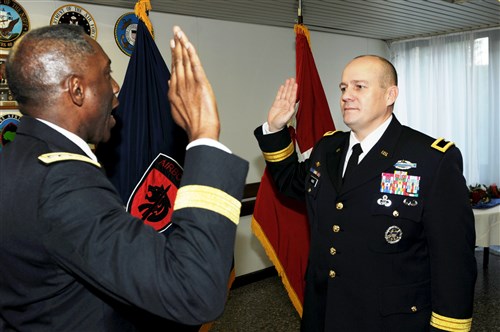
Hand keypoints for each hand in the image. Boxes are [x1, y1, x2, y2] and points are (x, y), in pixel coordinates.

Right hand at [168, 26, 219, 141]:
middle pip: (177, 61)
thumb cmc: (191, 126)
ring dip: (182, 45)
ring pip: (184, 60)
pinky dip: (191, 53)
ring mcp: (189, 83)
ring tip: (180, 33)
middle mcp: (180, 85)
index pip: (174, 70)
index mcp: (174, 92)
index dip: (173, 56)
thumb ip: (174, 96)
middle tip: (175, 33)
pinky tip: (188, 44)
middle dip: (176, 45)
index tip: (173, 46)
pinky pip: (195, 65)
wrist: (200, 132)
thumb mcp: (177, 111)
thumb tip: (171, 85)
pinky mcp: (200, 83)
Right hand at [267, 78, 297, 131]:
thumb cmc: (280, 124)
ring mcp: (281, 103)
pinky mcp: (276, 104)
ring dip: (286, 86)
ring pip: (284, 93)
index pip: (293, 96)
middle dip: (291, 86)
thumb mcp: (286, 118)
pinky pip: (279, 95)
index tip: (295, 84)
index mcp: (290, 107)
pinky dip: (280, 91)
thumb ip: (290, 111)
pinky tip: (282, 86)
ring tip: (288, 80)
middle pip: (289, 93)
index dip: (294, 90)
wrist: (273, 126)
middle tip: (292, 79)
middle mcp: (286, 104)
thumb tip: (293, 105)